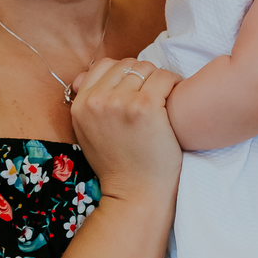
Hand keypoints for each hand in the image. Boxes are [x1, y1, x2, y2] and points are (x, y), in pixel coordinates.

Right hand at [69, 57, 181, 204]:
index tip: (136, 89)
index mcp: (81, 105)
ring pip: (146, 68)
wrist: (135, 193)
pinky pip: (164, 78)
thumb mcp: (88, 132)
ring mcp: (121, 102)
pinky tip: (175, 100)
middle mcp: (97, 100)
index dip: (124, 74)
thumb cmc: (117, 164)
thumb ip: (87, 103)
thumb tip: (81, 78)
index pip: (104, 65)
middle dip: (143, 77)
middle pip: (127, 64)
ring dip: (159, 80)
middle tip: (154, 96)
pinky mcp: (145, 106)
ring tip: (164, 99)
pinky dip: (174, 85)